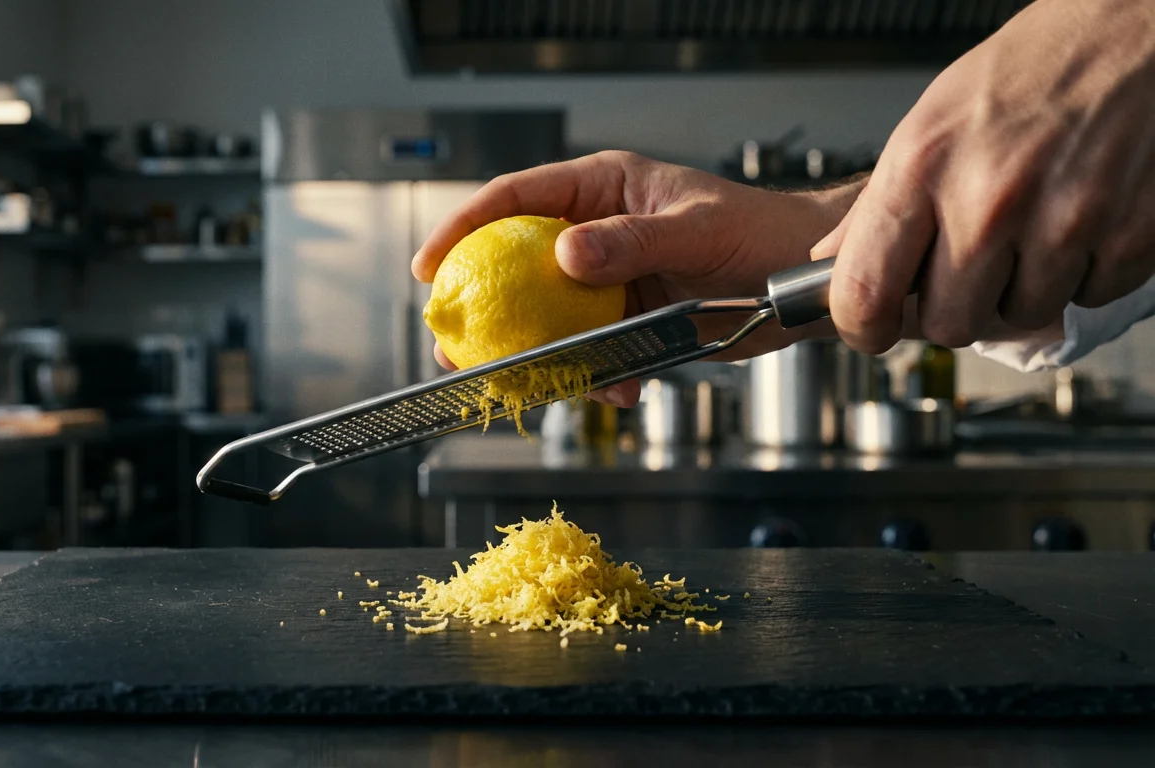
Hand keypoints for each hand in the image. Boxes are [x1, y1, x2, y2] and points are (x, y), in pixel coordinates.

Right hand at [412, 151, 853, 405]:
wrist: (802, 280)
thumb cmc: (759, 230)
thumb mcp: (693, 229)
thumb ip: (630, 242)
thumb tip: (566, 255)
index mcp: (602, 191)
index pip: (515, 199)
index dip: (463, 228)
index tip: (431, 265)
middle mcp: (596, 234)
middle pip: (516, 266)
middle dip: (483, 307)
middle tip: (453, 343)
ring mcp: (610, 281)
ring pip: (550, 319)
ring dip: (535, 355)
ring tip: (521, 382)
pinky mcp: (629, 321)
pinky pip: (593, 352)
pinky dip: (598, 377)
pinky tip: (617, 392)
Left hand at [816, 0, 1154, 353]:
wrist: (1132, 34)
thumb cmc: (1030, 71)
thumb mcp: (930, 121)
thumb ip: (878, 202)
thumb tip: (830, 261)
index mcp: (923, 167)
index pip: (865, 291)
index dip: (863, 326)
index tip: (870, 329)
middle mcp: (989, 198)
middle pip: (947, 323)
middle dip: (956, 303)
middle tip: (971, 261)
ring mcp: (1062, 222)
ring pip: (1019, 314)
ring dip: (1023, 285)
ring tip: (1032, 225)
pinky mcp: (1127, 238)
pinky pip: (1086, 298)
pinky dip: (1083, 271)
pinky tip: (1078, 220)